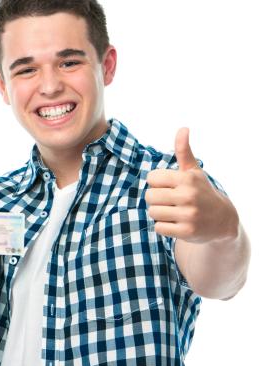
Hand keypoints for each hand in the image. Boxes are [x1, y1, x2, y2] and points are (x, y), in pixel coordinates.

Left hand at [145, 128, 237, 243]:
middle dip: (156, 199)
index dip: (157, 183)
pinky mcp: (187, 232)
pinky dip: (164, 227)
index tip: (169, 186)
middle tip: (170, 201)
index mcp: (187, 179)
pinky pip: (159, 228)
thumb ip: (183, 151)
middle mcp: (188, 196)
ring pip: (152, 212)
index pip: (151, 178)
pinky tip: (176, 223)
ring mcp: (188, 215)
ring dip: (159, 214)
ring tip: (174, 212)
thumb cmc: (201, 192)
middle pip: (149, 196)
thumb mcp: (193, 172)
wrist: (222, 220)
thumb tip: (183, 128)